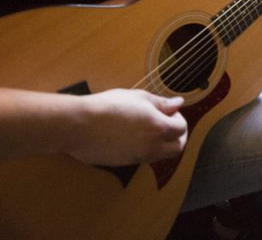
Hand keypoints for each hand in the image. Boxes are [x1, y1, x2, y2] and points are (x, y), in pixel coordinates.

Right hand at [67, 89, 187, 165]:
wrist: (80, 125)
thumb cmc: (109, 106)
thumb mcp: (139, 97)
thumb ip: (162, 103)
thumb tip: (178, 103)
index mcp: (159, 128)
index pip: (182, 129)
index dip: (179, 118)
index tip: (170, 111)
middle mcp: (152, 147)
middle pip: (177, 148)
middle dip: (177, 136)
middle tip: (167, 123)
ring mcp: (138, 158)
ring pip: (161, 156)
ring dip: (163, 144)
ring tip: (150, 129)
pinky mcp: (125, 163)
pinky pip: (144, 159)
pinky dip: (148, 150)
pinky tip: (135, 137)